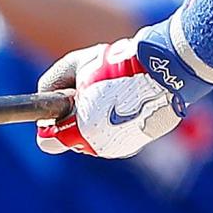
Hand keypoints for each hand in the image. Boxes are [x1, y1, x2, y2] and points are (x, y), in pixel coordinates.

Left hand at [36, 29, 210, 159]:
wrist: (165, 72)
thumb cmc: (118, 66)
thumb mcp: (77, 64)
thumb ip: (53, 83)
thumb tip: (47, 96)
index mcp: (83, 131)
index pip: (49, 141)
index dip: (50, 122)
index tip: (60, 104)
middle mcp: (101, 147)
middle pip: (72, 140)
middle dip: (74, 119)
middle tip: (90, 91)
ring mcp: (120, 148)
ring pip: (94, 139)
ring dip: (94, 121)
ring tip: (111, 93)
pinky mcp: (136, 144)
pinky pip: (114, 137)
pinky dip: (113, 123)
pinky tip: (124, 102)